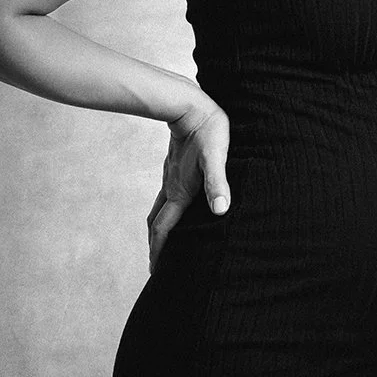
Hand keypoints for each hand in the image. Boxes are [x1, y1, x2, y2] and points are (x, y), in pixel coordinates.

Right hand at [146, 104, 231, 273]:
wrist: (189, 105)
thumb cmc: (208, 130)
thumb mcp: (216, 157)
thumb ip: (217, 183)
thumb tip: (221, 210)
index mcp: (180, 192)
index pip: (164, 229)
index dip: (159, 252)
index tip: (155, 272)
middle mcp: (172, 188)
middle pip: (157, 223)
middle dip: (155, 245)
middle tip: (156, 265)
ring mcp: (171, 177)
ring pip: (160, 208)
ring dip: (158, 228)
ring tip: (162, 242)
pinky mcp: (175, 167)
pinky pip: (166, 194)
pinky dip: (166, 210)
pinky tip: (175, 206)